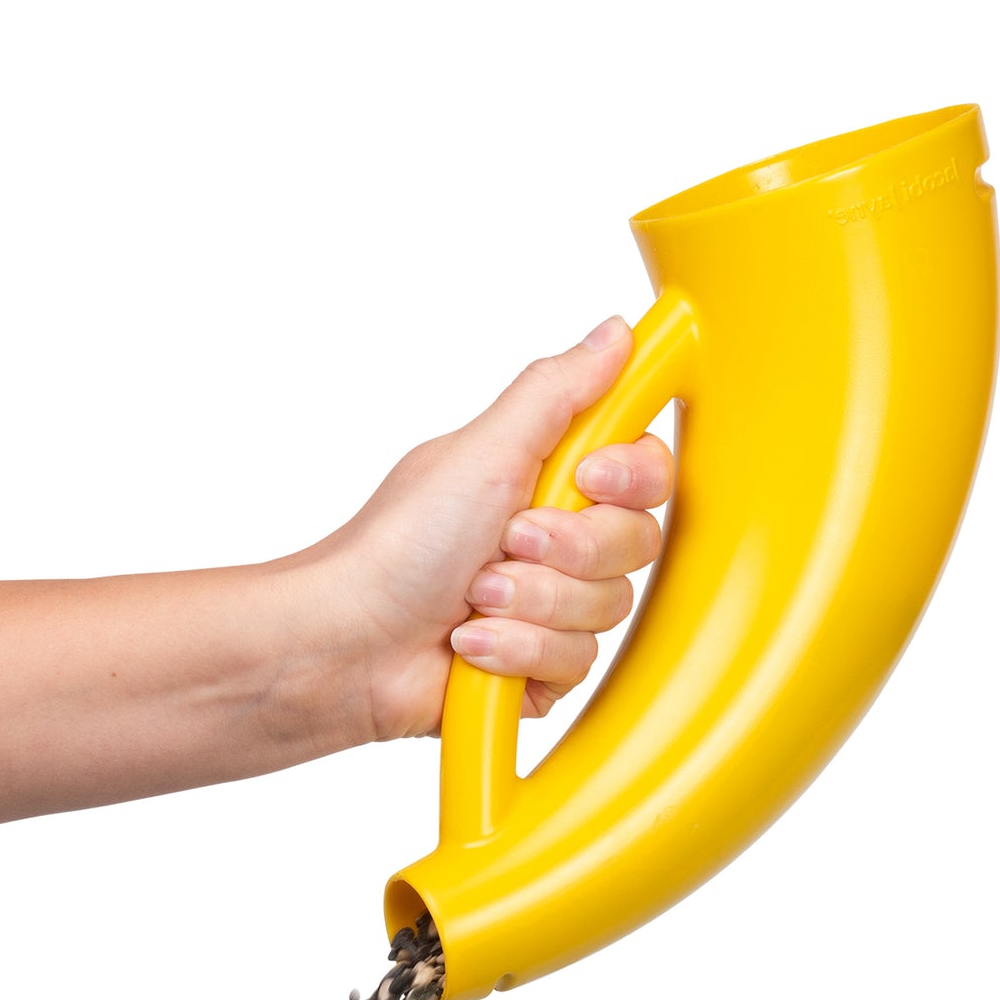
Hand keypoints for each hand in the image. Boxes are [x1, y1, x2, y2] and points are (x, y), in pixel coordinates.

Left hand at [322, 316, 674, 739]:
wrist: (351, 642)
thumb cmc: (399, 543)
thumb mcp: (483, 451)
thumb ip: (558, 391)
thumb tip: (615, 333)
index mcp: (549, 478)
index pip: (647, 471)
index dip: (629, 477)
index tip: (587, 476)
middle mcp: (560, 541)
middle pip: (636, 542)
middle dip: (567, 549)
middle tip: (507, 543)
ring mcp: (554, 607)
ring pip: (607, 608)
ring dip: (533, 603)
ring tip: (474, 598)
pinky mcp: (544, 666)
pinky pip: (578, 662)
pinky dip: (518, 650)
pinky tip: (473, 643)